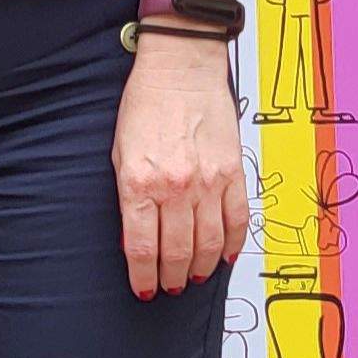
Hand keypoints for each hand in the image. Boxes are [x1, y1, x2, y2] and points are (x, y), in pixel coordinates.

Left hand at [113, 39, 247, 298]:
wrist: (182, 67)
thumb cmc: (147, 104)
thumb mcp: (120, 153)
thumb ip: (129, 198)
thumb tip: (137, 239)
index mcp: (139, 182)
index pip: (142, 247)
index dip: (143, 276)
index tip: (144, 289)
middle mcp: (175, 187)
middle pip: (176, 252)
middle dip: (171, 278)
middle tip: (169, 287)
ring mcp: (209, 182)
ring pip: (209, 244)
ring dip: (201, 267)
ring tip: (193, 277)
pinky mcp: (233, 172)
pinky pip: (238, 220)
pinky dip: (233, 244)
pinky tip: (225, 256)